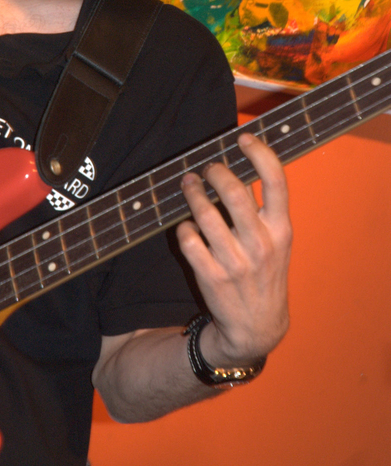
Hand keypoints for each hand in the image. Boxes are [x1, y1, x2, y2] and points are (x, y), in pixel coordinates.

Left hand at [176, 131, 291, 366]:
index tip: (243, 138)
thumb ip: (266, 209)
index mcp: (281, 230)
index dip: (260, 153)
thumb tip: (241, 166)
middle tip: (207, 168)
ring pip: (206, 214)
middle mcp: (261, 244)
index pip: (277, 182)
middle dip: (216, 172)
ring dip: (192, 193)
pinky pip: (189, 240)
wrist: (257, 327)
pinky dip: (184, 228)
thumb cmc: (266, 273)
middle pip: (235, 192)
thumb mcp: (278, 242)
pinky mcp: (211, 277)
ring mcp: (236, 262)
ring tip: (188, 184)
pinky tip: (186, 225)